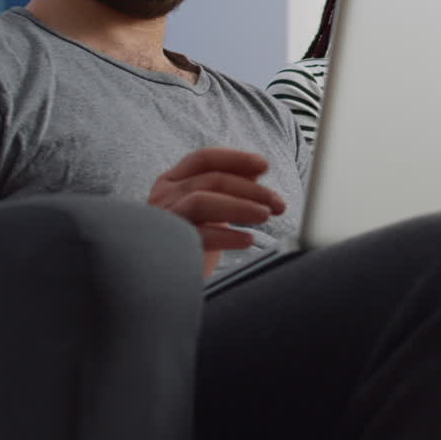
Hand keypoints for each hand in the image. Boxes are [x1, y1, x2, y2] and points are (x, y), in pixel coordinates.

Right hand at [149, 147, 286, 276]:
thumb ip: (227, 189)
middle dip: (251, 189)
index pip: (204, 158)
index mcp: (171, 182)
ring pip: (203, 200)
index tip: (265, 165)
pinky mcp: (168, 245)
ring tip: (266, 215)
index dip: (236, 158)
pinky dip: (228, 236)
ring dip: (241, 205)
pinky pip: (201, 234)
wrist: (162, 281)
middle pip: (211, 179)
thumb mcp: (209, 210)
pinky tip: (248, 240)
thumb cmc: (189, 242)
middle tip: (278, 203)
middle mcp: (163, 196)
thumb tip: (256, 172)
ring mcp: (164, 219)